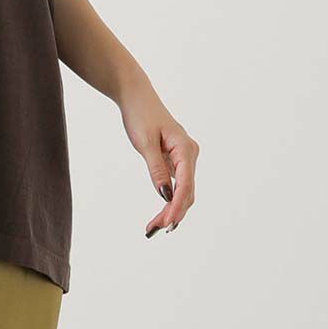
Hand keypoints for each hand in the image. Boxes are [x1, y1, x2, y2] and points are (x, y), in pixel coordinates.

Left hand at [119, 82, 198, 236]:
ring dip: (171, 211)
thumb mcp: (144, 143)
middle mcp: (190, 155)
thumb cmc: (140, 115)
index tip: (166, 224)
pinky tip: (160, 215)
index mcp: (185, 149)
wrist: (137, 98)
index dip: (176, 207)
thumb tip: (165, 195)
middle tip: (153, 230)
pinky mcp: (176, 162)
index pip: (185, 185)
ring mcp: (184, 159)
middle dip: (173, 213)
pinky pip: (177, 186)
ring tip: (153, 228)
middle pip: (187, 192)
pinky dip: (169, 201)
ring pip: (183, 192)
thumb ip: (156, 169)